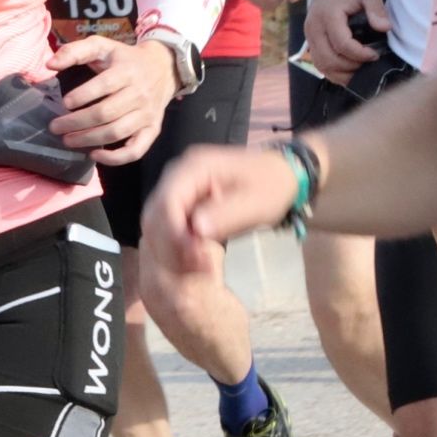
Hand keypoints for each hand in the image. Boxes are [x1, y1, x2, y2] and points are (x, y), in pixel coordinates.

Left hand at [46, 35, 177, 164]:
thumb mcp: (102, 46)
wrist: (163, 68)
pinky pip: (136, 150)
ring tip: (67, 140)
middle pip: (106, 113)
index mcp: (127, 71)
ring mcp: (147, 115)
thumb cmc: (125, 59)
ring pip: (117, 132)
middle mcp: (140, 94)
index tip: (64, 102)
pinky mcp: (152, 129)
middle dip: (77, 122)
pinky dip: (115, 158)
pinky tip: (94, 154)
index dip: (83, 96)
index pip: (105, 85)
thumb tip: (50, 64)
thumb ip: (75, 51)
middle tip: (56, 127)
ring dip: (88, 139)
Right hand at [143, 144, 299, 272]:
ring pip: (157, 223)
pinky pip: (168, 227)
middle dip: (170, 246)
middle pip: (155, 213)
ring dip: (172, 250)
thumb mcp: (257, 202)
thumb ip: (227, 214)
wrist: (281, 175)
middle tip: (197, 270)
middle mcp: (178, 174)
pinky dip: (177, 248)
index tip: (193, 260)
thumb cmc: (272, 186)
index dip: (174, 234)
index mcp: (195, 166)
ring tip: (198, 269)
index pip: (167, 201)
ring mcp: (178, 188)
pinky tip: (196, 262)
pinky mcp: (182, 202)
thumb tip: (196, 229)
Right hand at [304, 0, 387, 83]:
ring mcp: (309, 34)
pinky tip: (349, 69)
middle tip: (370, 63)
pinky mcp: (311, 38)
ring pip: (322, 65)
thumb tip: (385, 28)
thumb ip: (376, 8)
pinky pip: (319, 62)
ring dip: (341, 73)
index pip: (342, 45)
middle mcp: (314, 27)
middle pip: (329, 60)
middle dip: (351, 68)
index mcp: (328, 15)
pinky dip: (333, 71)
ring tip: (361, 70)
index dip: (361, 55)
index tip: (376, 54)